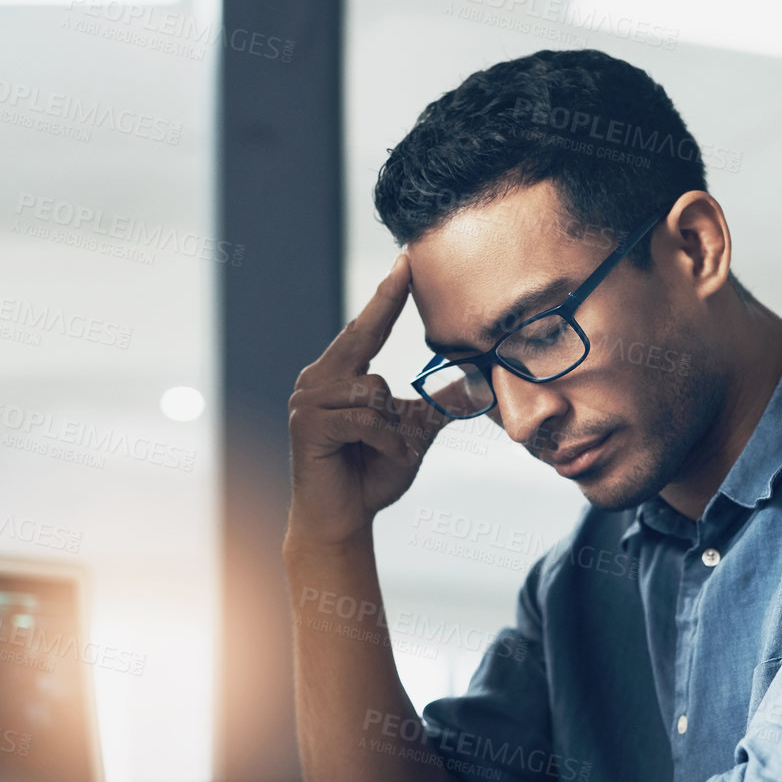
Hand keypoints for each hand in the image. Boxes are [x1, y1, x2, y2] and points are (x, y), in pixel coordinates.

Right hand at [286, 255, 455, 548]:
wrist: (342, 520)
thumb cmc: (371, 474)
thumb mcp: (413, 435)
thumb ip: (436, 407)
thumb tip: (475, 384)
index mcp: (339, 375)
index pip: (367, 327)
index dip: (387, 295)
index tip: (405, 261)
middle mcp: (317, 379)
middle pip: (364, 337)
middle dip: (386, 304)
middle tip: (408, 264)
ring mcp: (307, 401)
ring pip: (372, 388)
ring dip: (393, 423)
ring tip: (391, 448)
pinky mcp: (307, 425)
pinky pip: (362, 418)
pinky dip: (383, 439)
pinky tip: (380, 455)